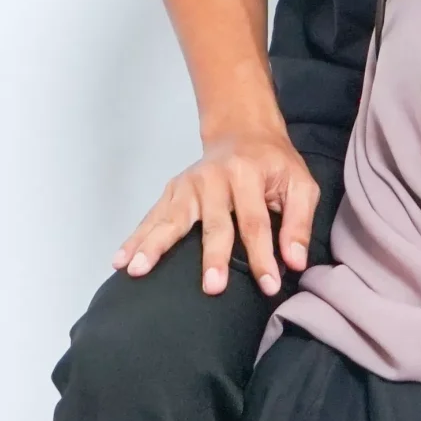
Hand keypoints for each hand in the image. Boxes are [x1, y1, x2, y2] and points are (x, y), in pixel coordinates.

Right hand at [113, 128, 318, 295]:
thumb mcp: (300, 185)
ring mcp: (189, 184)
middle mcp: (214, 178)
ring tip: (138, 271)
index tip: (269, 285)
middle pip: (213, 222)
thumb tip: (295, 262)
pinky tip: (121, 260)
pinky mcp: (172, 190)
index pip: (256, 222)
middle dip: (213, 257)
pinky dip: (135, 238)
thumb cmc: (274, 165)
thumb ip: (299, 222)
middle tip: (212, 288)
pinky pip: (152, 217)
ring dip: (154, 246)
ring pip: (172, 219)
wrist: (243, 132)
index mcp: (248, 174)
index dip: (263, 255)